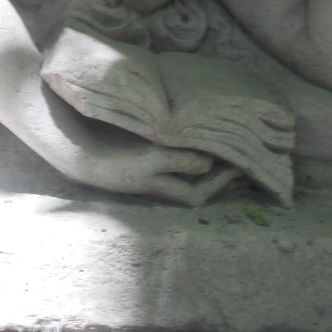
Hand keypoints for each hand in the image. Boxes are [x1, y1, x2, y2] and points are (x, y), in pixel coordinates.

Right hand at [79, 139, 241, 206]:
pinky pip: (180, 159)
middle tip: (249, 161)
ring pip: (192, 173)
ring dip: (212, 164)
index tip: (242, 165)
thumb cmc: (117, 158)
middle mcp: (162, 183)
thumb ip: (181, 161)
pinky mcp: (147, 158)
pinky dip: (195, 151)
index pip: (201, 192)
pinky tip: (199, 138)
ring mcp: (155, 172)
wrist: (82, 155)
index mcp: (164, 187)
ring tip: (231, 151)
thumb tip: (210, 163)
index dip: (222, 183)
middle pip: (200, 186)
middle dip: (224, 178)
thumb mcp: (151, 160)